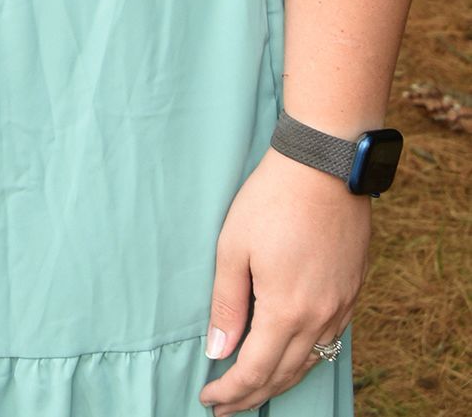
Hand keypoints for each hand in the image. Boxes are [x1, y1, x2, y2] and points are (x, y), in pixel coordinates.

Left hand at [198, 148, 368, 412]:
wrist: (326, 167)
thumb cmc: (272, 200)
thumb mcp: (233, 247)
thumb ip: (227, 303)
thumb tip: (218, 350)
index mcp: (286, 311)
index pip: (256, 371)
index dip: (231, 390)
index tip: (209, 399)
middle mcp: (320, 318)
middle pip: (284, 374)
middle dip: (253, 395)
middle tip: (226, 406)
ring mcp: (341, 306)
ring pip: (310, 361)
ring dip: (280, 380)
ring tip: (254, 389)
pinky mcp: (352, 291)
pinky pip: (328, 340)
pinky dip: (305, 357)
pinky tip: (290, 354)